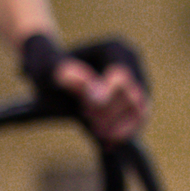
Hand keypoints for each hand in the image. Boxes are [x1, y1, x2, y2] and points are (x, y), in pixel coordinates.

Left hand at [19, 31, 150, 144]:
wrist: (51, 76)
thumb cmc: (47, 69)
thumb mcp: (48, 71)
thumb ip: (68, 77)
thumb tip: (95, 93)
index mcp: (114, 48)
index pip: (122, 76)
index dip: (107, 98)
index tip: (85, 111)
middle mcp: (132, 61)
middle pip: (134, 95)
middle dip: (109, 114)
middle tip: (85, 117)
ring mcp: (138, 80)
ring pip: (142, 110)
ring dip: (119, 127)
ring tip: (95, 132)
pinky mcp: (137, 99)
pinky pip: (140, 119)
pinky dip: (123, 133)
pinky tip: (105, 143)